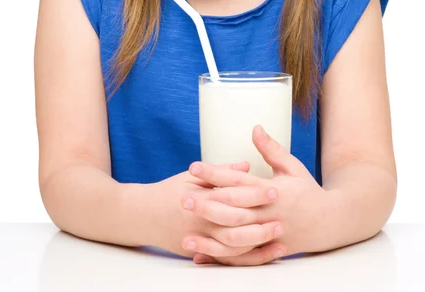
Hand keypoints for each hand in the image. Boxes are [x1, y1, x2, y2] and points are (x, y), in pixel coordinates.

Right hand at [151, 160, 280, 258]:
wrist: (142, 215)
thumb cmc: (169, 191)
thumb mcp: (191, 176)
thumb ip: (220, 172)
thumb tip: (245, 165)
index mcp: (202, 196)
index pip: (234, 194)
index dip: (256, 192)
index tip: (274, 188)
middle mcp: (201, 219)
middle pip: (237, 222)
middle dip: (262, 220)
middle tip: (282, 216)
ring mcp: (201, 238)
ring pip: (234, 245)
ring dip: (258, 243)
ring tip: (278, 238)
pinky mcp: (200, 250)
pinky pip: (227, 258)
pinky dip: (246, 258)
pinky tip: (262, 253)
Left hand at [184, 124, 331, 265]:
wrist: (330, 223)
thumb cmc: (308, 191)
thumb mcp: (291, 166)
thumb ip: (271, 149)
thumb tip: (255, 128)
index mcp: (272, 191)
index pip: (238, 181)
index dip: (215, 174)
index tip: (194, 167)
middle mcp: (268, 214)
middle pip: (233, 210)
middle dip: (206, 204)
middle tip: (183, 198)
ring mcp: (267, 235)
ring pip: (234, 238)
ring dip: (209, 235)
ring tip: (186, 231)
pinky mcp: (266, 251)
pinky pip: (240, 256)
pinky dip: (219, 257)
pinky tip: (200, 255)